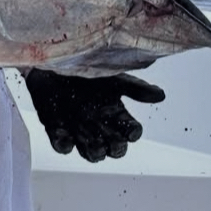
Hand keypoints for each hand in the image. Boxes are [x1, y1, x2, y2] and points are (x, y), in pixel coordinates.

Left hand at [25, 68, 165, 161]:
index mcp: (115, 112)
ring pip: (91, 151)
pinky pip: (61, 144)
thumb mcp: (110, 75)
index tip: (131, 131)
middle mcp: (99, 124)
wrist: (50, 58)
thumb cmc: (83, 66)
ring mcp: (77, 128)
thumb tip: (161, 95)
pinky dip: (64, 144)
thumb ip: (134, 87)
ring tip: (94, 145)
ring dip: (94, 152)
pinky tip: (65, 138)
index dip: (132, 133)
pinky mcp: (55, 127)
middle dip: (115, 148)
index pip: (131, 131)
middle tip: (113, 142)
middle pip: (114, 147)